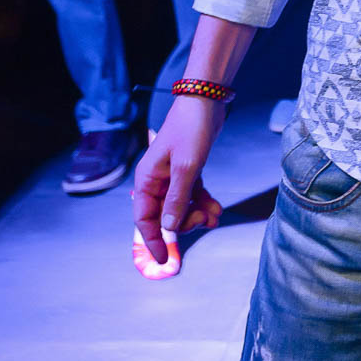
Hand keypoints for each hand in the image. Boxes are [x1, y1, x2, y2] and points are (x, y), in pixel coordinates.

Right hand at [132, 97, 224, 265]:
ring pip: (180, 207)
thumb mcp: (186, 167)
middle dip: (185, 222)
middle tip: (206, 220)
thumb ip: (177, 198)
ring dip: (197, 214)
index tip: (164, 260)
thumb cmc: (191, 129)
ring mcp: (172, 176)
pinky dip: (203, 203)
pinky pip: (191, 195)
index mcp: (146, 179)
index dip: (153, 240)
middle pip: (165, 215)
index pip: (144, 218)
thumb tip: (169, 227)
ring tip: (216, 216)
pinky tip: (216, 208)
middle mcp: (156, 180)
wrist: (206, 101)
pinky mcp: (187, 170)